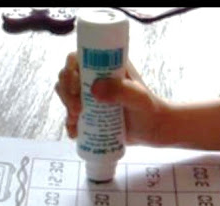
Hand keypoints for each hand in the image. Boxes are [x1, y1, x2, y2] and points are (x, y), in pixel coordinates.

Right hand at [55, 52, 171, 145]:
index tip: (76, 87)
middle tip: (77, 109)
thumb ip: (121, 91)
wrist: (152, 129)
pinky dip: (70, 124)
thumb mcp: (138, 97)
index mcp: (105, 64)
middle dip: (66, 93)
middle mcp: (94, 77)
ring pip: (66, 95)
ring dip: (66, 107)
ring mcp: (89, 96)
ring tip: (76, 120)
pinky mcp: (88, 113)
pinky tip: (75, 133)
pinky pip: (71, 116)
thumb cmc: (148, 108)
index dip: (70, 69)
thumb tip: (94, 89)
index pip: (78, 58)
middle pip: (67, 77)